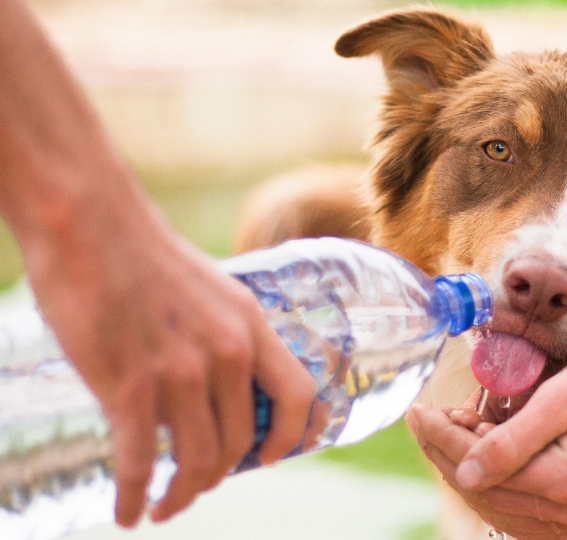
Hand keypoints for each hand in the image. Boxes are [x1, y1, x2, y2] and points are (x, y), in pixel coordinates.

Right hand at [23, 207, 315, 525]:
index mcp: (251, 325)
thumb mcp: (211, 290)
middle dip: (221, 474)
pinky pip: (141, 464)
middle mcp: (227, 352)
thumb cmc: (143, 254)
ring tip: (165, 505)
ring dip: (183, 494)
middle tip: (198, 484)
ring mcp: (181, 372)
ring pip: (198, 460)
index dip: (293, 436)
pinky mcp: (129, 387)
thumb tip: (218, 382)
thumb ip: (223, 334)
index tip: (274, 457)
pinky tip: (128, 513)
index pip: (297, 394)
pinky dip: (135, 497)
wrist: (89, 224)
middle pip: (241, 440)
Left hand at [407, 342, 566, 538]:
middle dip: (450, 455)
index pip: (481, 470)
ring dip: (473, 474)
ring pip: (506, 510)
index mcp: (564, 484)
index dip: (442, 439)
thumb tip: (464, 472)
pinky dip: (503, 490)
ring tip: (457, 433)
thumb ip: (513, 440)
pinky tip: (490, 461)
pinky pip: (531, 516)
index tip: (417, 411)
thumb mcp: (564, 397)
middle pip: (488, 494)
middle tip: (429, 419)